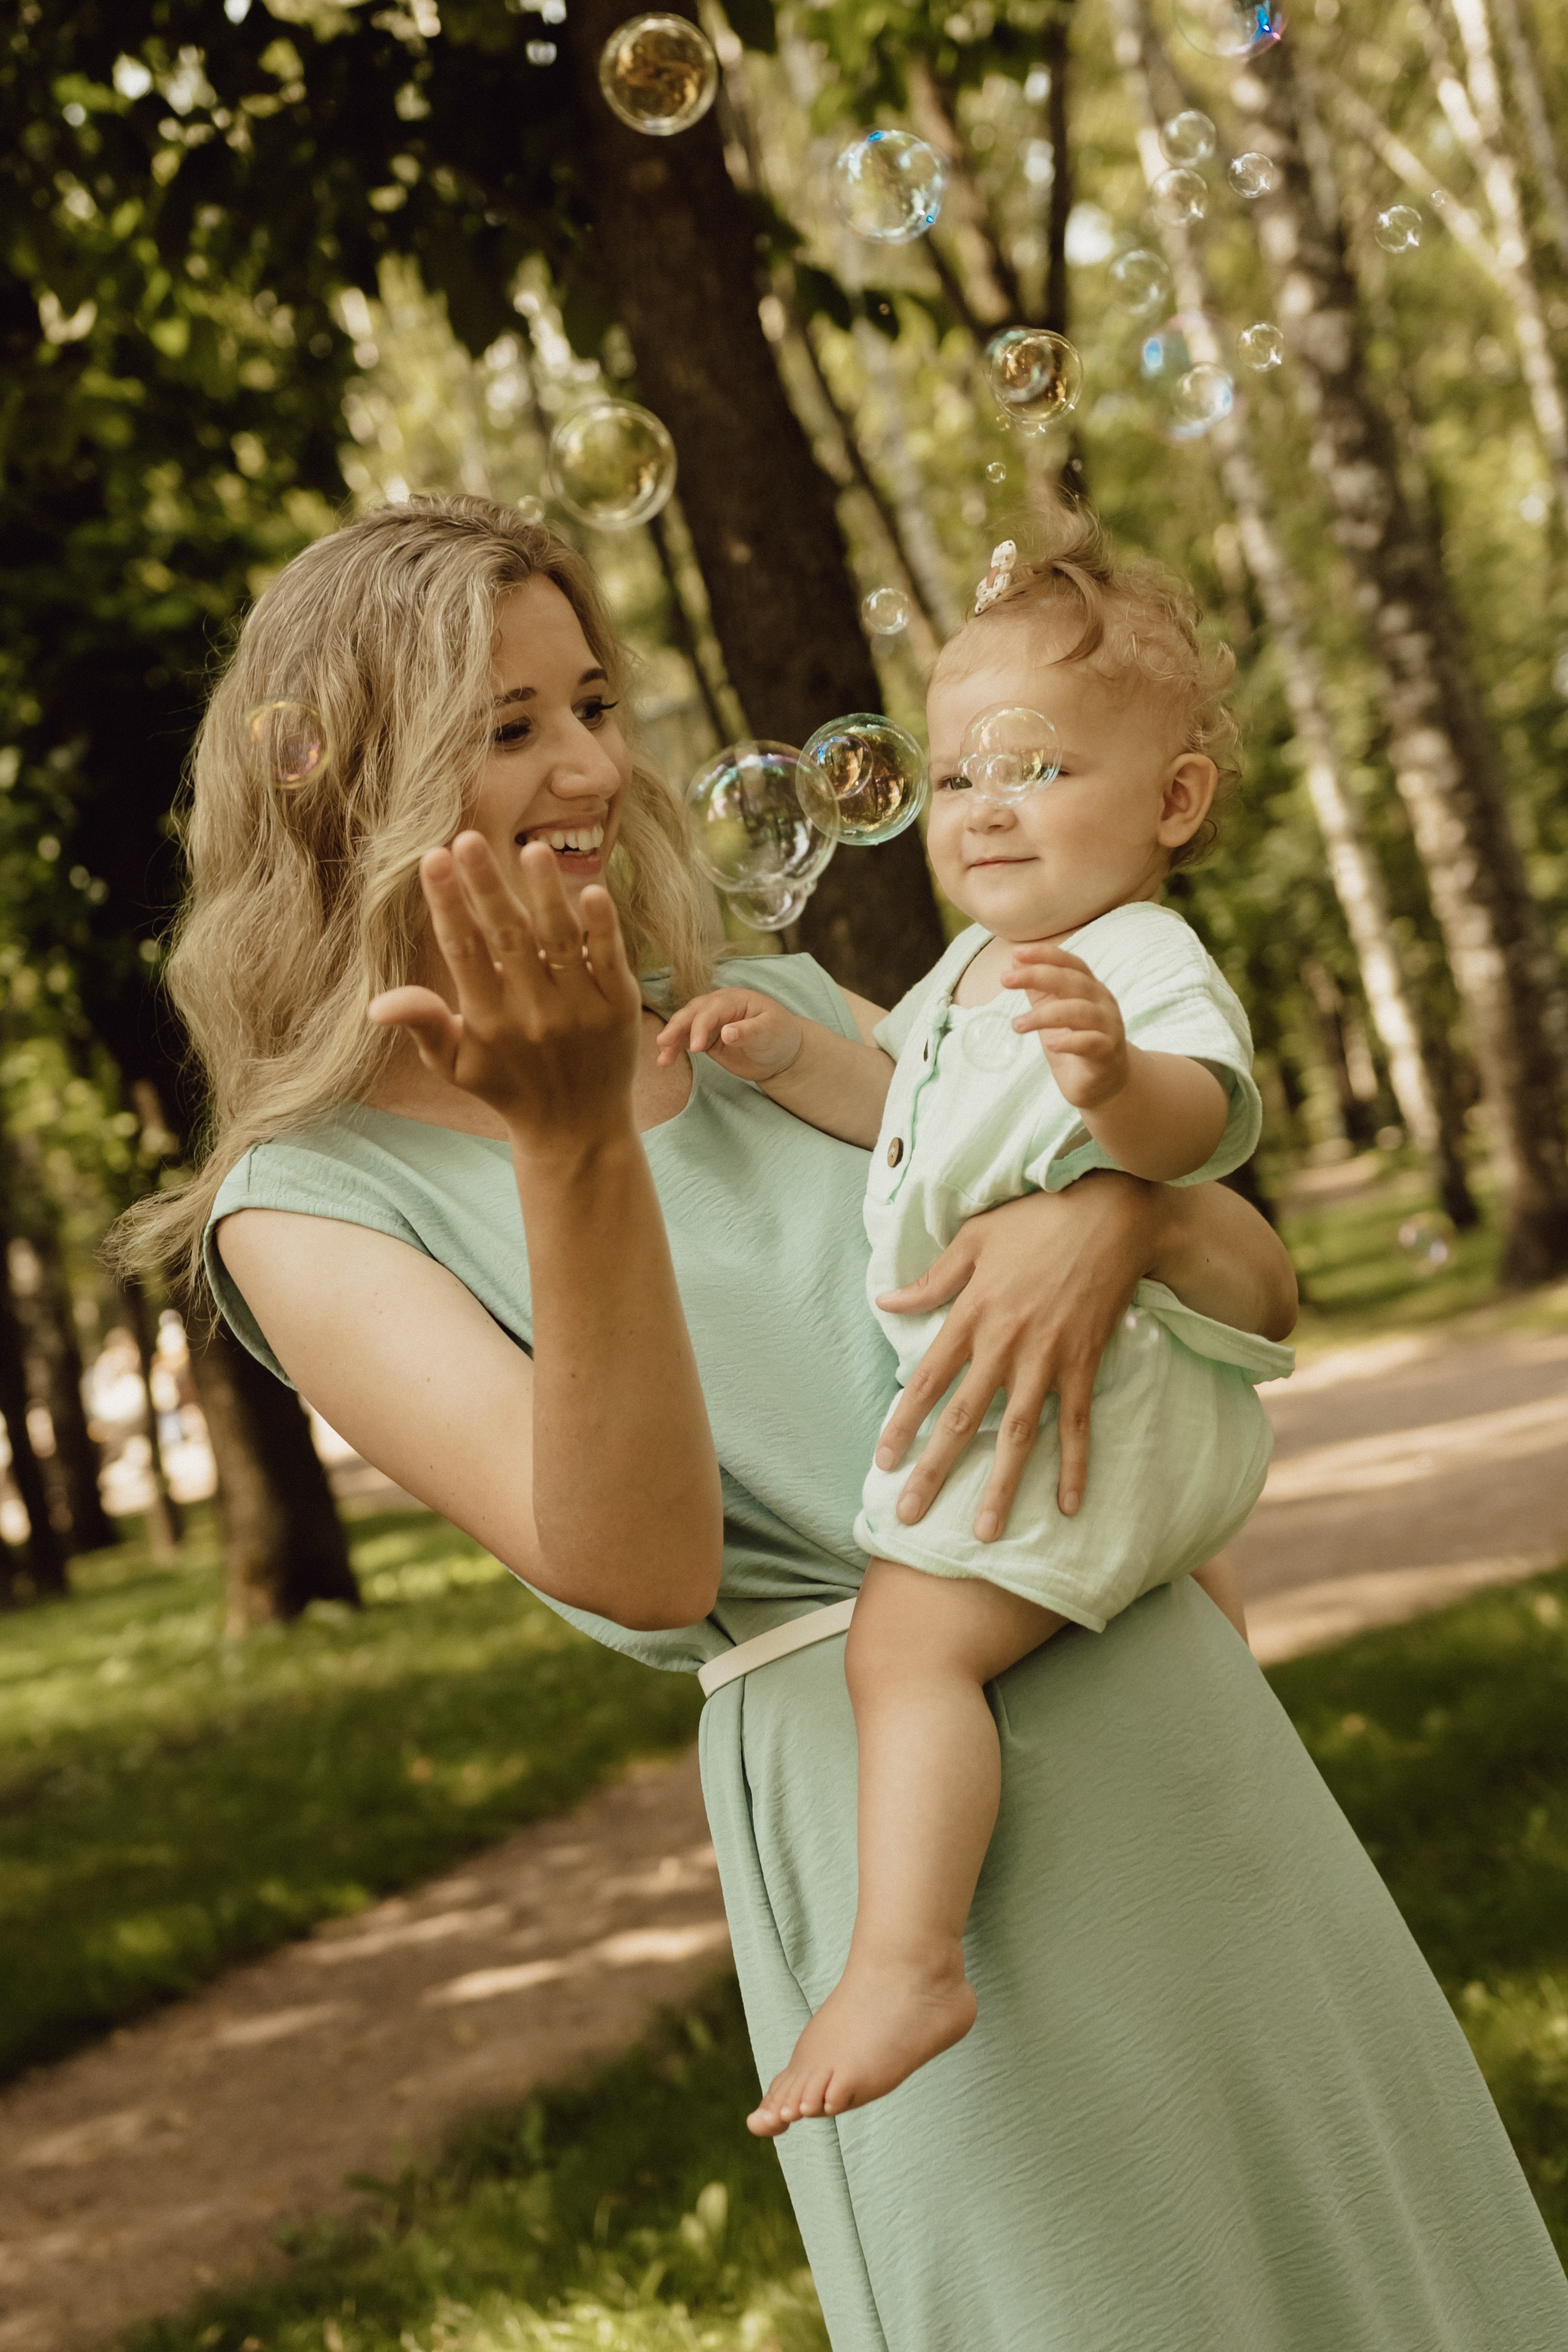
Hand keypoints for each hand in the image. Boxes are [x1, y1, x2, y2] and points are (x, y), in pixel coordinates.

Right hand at [367, 833, 641, 1147]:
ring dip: (546, 895)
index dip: (448, 904)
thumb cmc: (507, 1087)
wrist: (577, 1128)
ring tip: (531, 850)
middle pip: (508, 938)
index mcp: (487, 1022)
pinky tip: (593, 890)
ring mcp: (579, 1010)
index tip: (434, 859)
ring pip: (560, 942)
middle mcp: (533, 1014)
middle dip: (486, 887)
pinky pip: (609, 960)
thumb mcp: (455, 1065)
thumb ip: (423, 1026)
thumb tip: (375, 1006)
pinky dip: (603, 928)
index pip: (463, 951)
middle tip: (468, 839)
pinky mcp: (619, 1008)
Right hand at [656, 989, 804, 1084]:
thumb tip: (726, 1032)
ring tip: (662, 1059)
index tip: (695, 1048)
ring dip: (671, 1040)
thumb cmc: (780, 1036)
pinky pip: (686, 1040)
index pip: (711, 1010)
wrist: (782, 1053)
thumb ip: (749, 1031)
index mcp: (734, 999)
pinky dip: (675, 1049)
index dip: (700, 1026)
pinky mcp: (706, 1038)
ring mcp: (710, 1022)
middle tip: (663, 1043)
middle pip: (692, 1013)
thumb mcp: (770, 1032)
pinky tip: (665, 1060)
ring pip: (684, 1026)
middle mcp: (718, 1006)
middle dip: (677, 1027)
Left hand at [874, 1175, 1156, 1535]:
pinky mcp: (1084, 1364)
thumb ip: (931, 1280)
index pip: (925, 1382)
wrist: (1112, 1214)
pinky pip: (1076, 1424)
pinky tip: (1070, 1506)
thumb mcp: (973, 1239)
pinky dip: (1075, 1466)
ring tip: (985, 1532)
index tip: (883, 1462)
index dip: (902, 1425)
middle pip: (962, 1420)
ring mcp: (1047, 1359)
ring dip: (1001, 1485)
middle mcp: (1004, 1345)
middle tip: (910, 1515)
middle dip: (934, 1471)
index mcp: (971, 1315)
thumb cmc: (1038, 1220)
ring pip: (1017, 1434)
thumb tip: (885, 1301)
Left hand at [1003, 943, 1127, 1109]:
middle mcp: (1102, 1002)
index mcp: (1090, 988)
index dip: (1046, 955)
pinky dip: (1069, 1041)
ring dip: (1043, 1015)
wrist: (1104, 1082)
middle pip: (1073, 981)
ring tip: (1016, 1024)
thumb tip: (1015, 962)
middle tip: (1005, 980)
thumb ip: (1038, 989)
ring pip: (1078, 1011)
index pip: (1070, 964)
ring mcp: (1108, 1027)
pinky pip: (1091, 1043)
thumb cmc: (1076, 1041)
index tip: (1016, 953)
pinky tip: (1050, 1044)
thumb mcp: (1052, 1013)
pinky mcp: (1107, 1053)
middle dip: (1038, 976)